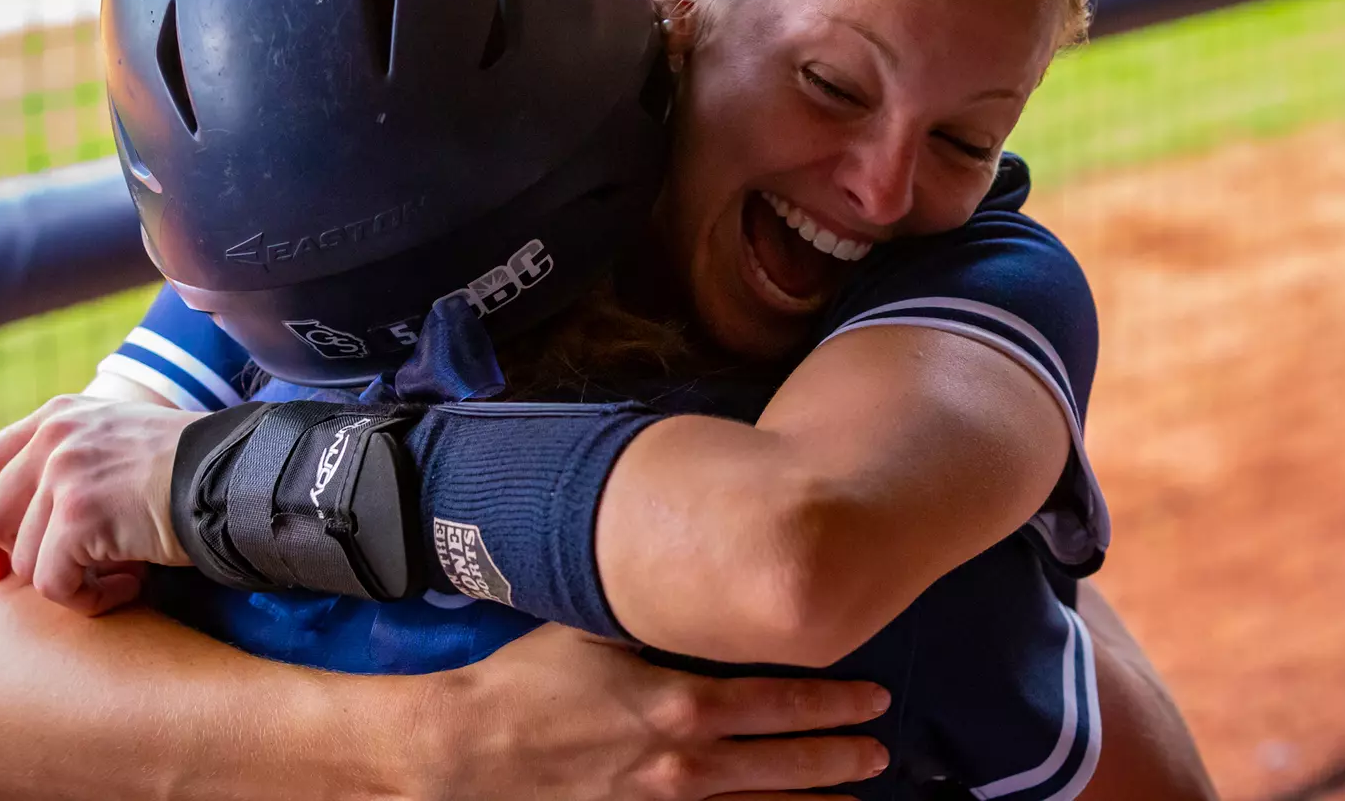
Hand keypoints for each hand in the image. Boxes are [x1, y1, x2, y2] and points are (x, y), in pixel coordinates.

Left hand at [0, 394, 197, 614]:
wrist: (238, 474)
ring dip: (70, 581)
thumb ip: (69, 462)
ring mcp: (64, 474)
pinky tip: (131, 586)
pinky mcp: (79, 516)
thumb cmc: (192, 469)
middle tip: (64, 579)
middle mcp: (53, 438)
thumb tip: (23, 524)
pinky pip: (54, 585)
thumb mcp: (119, 443)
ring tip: (121, 576)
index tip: (0, 560)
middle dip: (19, 561)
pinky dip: (90, 600)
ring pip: (24, 560)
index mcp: (57, 416)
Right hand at [423, 623, 891, 799]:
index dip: (833, 700)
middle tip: (878, 750)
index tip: (872, 696)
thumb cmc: (527, 681)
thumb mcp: (596, 628)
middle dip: (838, 754)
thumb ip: (655, 615)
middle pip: (784, 762)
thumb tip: (701, 582)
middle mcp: (686, 762)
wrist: (467, 753)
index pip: (779, 700)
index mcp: (681, 702)